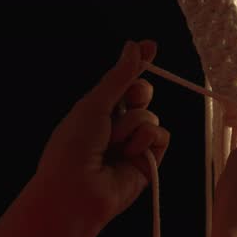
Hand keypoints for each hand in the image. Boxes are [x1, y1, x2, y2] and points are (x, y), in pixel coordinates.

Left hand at [35, 40, 169, 225]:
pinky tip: (129, 154)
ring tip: (113, 145)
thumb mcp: (94, 104)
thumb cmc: (74, 146)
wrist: (76, 190)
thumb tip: (134, 46)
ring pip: (151, 117)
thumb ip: (120, 77)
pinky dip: (145, 142)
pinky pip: (162, 136)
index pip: (125, 82)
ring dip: (132, 127)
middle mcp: (118, 125)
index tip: (151, 46)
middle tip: (130, 100)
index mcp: (100, 110)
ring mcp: (134, 143)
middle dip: (138, 94)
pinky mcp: (150, 160)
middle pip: (143, 96)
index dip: (138, 64)